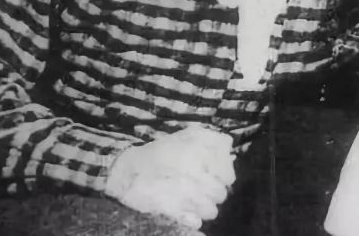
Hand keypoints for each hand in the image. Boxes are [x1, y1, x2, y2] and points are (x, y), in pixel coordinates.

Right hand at [105, 125, 234, 228]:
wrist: (129, 173)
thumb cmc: (160, 153)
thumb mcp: (187, 136)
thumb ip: (212, 139)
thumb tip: (229, 146)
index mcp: (201, 158)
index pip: (228, 176)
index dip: (224, 176)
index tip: (216, 175)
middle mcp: (197, 178)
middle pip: (221, 194)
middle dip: (214, 192)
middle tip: (202, 187)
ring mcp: (187, 199)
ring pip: (211, 211)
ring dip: (205, 206)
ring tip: (193, 199)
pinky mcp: (176, 215)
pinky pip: (196, 222)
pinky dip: (193, 218)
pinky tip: (185, 210)